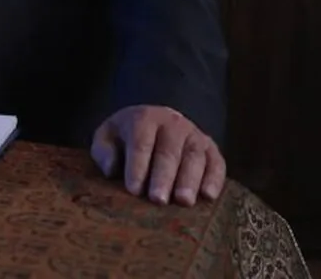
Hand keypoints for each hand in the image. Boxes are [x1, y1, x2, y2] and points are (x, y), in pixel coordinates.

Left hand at [90, 105, 225, 205]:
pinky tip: (209, 196)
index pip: (140, 143)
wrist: (155, 121)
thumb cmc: (126, 136)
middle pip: (168, 152)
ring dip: (190, 180)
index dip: (137, 166)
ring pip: (194, 157)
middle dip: (163, 177)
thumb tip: (112, 170)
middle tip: (158, 200)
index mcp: (144, 119)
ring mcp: (194, 135)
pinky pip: (217, 162)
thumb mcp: (107, 136)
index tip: (133, 190)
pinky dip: (214, 179)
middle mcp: (172, 123)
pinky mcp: (211, 148)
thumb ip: (103, 151)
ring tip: (184, 201)